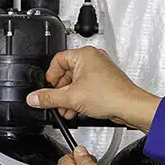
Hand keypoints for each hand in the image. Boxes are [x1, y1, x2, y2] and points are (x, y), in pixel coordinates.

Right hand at [27, 47, 161, 131]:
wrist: (129, 107)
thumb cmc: (110, 95)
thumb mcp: (71, 97)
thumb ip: (49, 98)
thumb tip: (34, 98)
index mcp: (84, 55)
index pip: (57, 60)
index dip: (50, 76)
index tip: (48, 88)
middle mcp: (93, 58)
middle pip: (66, 72)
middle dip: (60, 91)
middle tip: (55, 101)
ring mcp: (100, 69)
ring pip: (76, 81)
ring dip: (68, 97)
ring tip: (66, 109)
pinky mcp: (104, 81)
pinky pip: (86, 86)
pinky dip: (79, 97)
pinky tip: (76, 110)